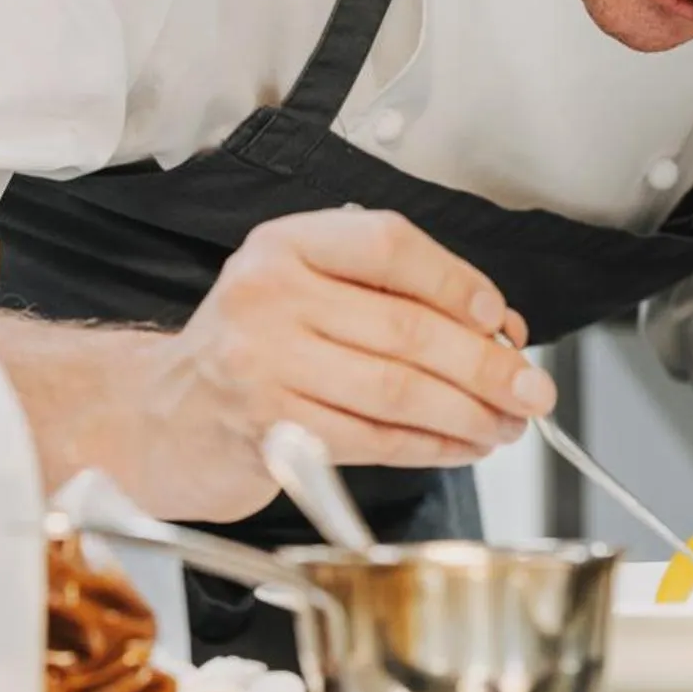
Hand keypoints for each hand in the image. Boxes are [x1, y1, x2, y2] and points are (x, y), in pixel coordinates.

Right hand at [131, 207, 554, 521]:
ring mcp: (264, 365)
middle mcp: (268, 296)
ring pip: (397, 389)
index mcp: (285, 246)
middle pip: (406, 328)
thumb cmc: (248, 352)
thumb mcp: (304, 293)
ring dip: (468, 413)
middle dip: (485, 365)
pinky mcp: (270, 432)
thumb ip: (390, 297)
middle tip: (532, 389)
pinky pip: (374, 439)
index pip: (388, 245)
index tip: (500, 317)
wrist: (161, 417)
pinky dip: (431, 446)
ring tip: (506, 423)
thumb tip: (497, 330)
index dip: (456, 281)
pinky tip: (462, 446)